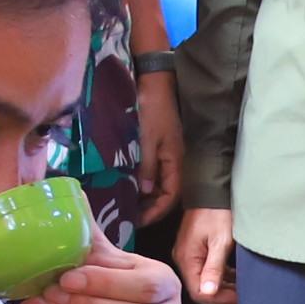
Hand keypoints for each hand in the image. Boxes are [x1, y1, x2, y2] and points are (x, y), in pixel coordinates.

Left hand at [133, 64, 186, 232]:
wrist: (154, 81)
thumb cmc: (152, 109)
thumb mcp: (146, 140)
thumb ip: (147, 167)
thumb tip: (146, 192)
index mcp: (176, 161)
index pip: (170, 196)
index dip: (155, 212)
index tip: (138, 222)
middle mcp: (175, 160)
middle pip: (167, 193)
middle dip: (150, 208)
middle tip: (130, 218)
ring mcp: (168, 153)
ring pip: (160, 183)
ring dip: (146, 196)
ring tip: (128, 205)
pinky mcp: (160, 146)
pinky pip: (155, 171)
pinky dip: (144, 182)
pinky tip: (130, 185)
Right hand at [174, 205, 237, 303]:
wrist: (210, 189)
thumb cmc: (217, 212)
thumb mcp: (220, 241)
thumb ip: (214, 268)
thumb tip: (207, 293)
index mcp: (187, 259)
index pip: (199, 292)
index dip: (220, 301)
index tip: (239, 303)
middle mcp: (184, 260)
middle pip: (201, 291)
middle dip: (223, 300)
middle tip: (243, 303)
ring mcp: (189, 256)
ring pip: (206, 284)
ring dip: (224, 292)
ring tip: (243, 295)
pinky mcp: (197, 252)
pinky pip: (208, 273)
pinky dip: (223, 281)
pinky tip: (236, 282)